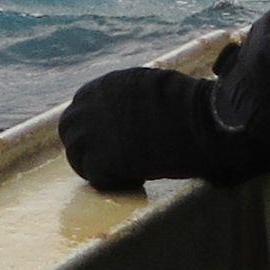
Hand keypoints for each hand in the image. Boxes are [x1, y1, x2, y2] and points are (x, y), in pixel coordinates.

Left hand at [59, 66, 269, 192]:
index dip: (95, 126)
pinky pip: (96, 178)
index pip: (81, 108)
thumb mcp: (152, 85)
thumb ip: (132, 96)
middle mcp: (89, 106)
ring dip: (97, 167)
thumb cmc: (188, 103)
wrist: (199, 122)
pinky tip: (137, 180)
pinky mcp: (100, 162)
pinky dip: (114, 183)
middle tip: (112, 160)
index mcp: (103, 86)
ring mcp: (91, 135)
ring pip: (77, 157)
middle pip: (70, 131)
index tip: (112, 138)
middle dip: (87, 146)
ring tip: (125, 174)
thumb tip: (138, 109)